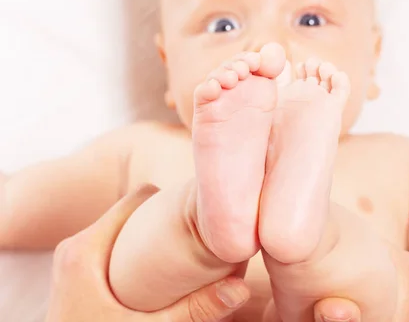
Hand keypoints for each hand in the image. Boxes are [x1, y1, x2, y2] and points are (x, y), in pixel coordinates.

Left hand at [45, 185, 250, 321]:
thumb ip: (194, 310)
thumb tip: (239, 288)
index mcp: (85, 250)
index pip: (136, 197)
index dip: (170, 198)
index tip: (196, 211)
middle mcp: (75, 246)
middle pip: (130, 210)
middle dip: (163, 216)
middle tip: (197, 231)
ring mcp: (71, 258)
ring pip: (120, 226)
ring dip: (148, 232)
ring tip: (181, 246)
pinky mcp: (73, 272)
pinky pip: (109, 242)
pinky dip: (134, 246)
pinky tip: (157, 265)